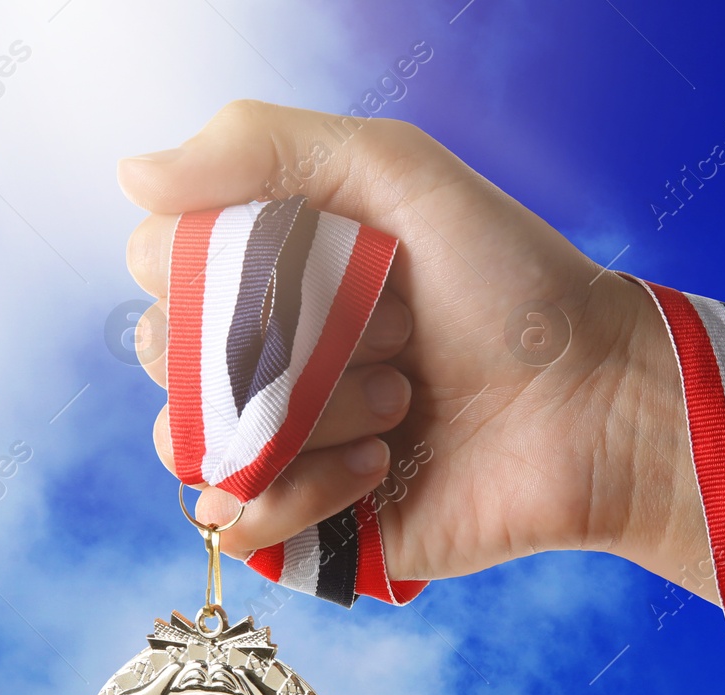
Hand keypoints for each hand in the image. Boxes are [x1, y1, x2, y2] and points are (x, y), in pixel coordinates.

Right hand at [118, 101, 692, 582]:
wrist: (596, 407)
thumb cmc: (515, 283)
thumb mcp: (397, 170)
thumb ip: (262, 145)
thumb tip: (128, 175)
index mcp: (272, 268)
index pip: (157, 262)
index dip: (212, 264)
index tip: (315, 260)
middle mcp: (264, 352)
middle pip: (160, 353)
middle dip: (270, 344)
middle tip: (388, 334)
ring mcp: (282, 439)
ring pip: (189, 440)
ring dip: (294, 418)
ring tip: (397, 404)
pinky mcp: (308, 518)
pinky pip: (233, 520)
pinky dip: (301, 492)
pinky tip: (379, 468)